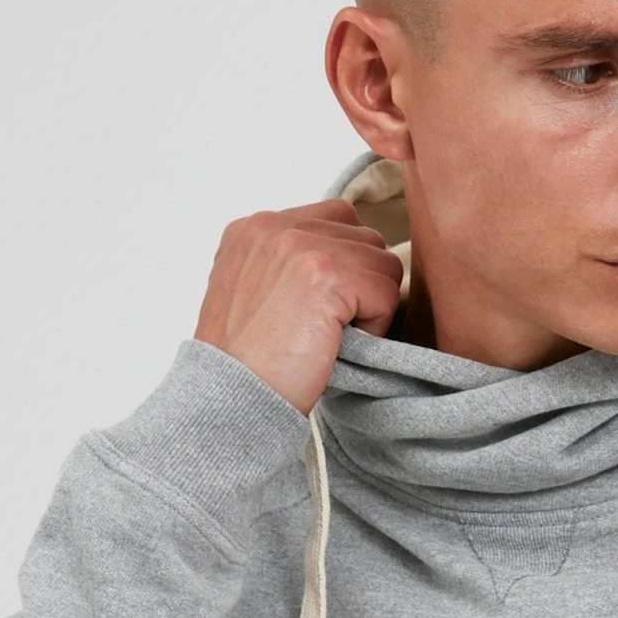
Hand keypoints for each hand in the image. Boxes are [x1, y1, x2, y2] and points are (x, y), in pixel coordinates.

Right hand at [193, 198, 404, 413]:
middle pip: (366, 237)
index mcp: (253, 228)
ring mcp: (299, 246)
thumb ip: (287, 264)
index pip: (336, 219)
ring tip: (333, 337)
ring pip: (383, 263)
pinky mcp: (326, 275)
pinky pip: (387, 291)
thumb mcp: (252, 293)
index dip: (347, 266)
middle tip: (329, 328)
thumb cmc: (244, 364)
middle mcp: (273, 226)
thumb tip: (350, 260)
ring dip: (371, 305)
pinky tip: (341, 345)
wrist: (230, 398)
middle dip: (362, 285)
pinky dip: (377, 326)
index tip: (323, 307)